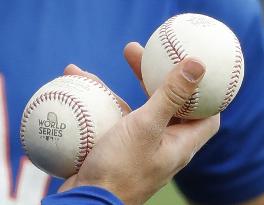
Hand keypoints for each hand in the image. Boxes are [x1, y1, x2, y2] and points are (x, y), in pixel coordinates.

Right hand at [58, 42, 219, 204]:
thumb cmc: (118, 169)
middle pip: (169, 102)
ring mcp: (141, 143)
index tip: (188, 69)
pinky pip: (116, 113)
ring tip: (110, 60)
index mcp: (181, 142)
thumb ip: (171, 96)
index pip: (205, 114)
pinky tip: (82, 79)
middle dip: (155, 75)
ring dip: (127, 80)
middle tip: (136, 52)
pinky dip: (104, 96)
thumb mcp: (146, 127)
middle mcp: (164, 143)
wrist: (86, 200)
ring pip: (140, 105)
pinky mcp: (119, 143)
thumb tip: (198, 65)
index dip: (202, 93)